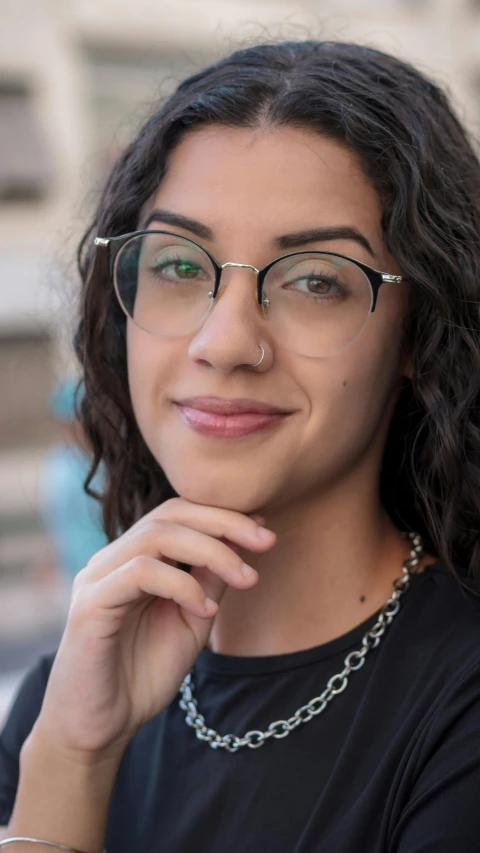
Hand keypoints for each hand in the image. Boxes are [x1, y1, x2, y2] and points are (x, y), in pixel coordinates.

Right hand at [31, 498, 275, 761]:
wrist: (99, 729)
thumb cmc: (142, 674)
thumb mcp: (192, 621)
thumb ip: (210, 581)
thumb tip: (242, 542)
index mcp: (134, 557)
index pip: (178, 513)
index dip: (223, 515)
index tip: (265, 532)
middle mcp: (113, 559)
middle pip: (169, 513)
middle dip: (224, 522)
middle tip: (266, 542)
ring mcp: (98, 578)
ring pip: (157, 536)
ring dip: (211, 551)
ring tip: (245, 578)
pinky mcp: (89, 605)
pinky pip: (140, 573)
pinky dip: (181, 585)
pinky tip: (205, 610)